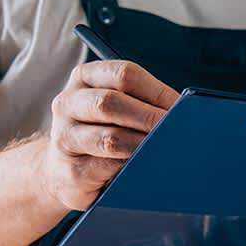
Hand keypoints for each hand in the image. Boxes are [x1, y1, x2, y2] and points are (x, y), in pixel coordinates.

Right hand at [37, 60, 178, 210]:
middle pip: (111, 102)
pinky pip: (108, 168)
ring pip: (110, 138)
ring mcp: (65, 137)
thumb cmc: (100, 131)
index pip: (124, 74)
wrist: (64, 171)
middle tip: (176, 130)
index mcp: (84, 78)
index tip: (181, 107)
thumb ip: (141, 101)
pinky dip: (132, 167)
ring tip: (164, 149)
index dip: (157, 91)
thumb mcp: (116, 108)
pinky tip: (145, 167)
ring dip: (143, 144)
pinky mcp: (71, 171)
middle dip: (149, 117)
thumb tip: (182, 109)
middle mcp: (68, 103)